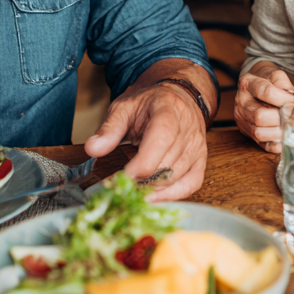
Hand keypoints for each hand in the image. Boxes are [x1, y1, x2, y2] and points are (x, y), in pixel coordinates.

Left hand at [85, 80, 207, 200]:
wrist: (177, 97)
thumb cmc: (149, 103)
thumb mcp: (124, 108)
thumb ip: (109, 129)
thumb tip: (93, 149)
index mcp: (168, 109)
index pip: (161, 139)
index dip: (142, 164)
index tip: (122, 178)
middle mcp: (188, 128)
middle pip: (167, 164)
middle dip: (142, 181)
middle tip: (120, 187)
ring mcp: (197, 146)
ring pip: (176, 177)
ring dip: (153, 188)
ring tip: (132, 190)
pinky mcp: (201, 160)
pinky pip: (191, 184)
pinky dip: (172, 195)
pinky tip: (153, 197)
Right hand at [235, 64, 293, 154]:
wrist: (254, 85)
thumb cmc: (266, 79)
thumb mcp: (276, 75)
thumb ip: (287, 87)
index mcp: (247, 83)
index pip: (266, 92)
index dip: (285, 99)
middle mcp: (241, 102)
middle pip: (260, 115)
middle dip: (282, 118)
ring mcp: (242, 118)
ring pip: (258, 132)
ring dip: (279, 133)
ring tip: (293, 128)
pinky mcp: (246, 131)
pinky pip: (260, 144)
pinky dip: (275, 145)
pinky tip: (286, 139)